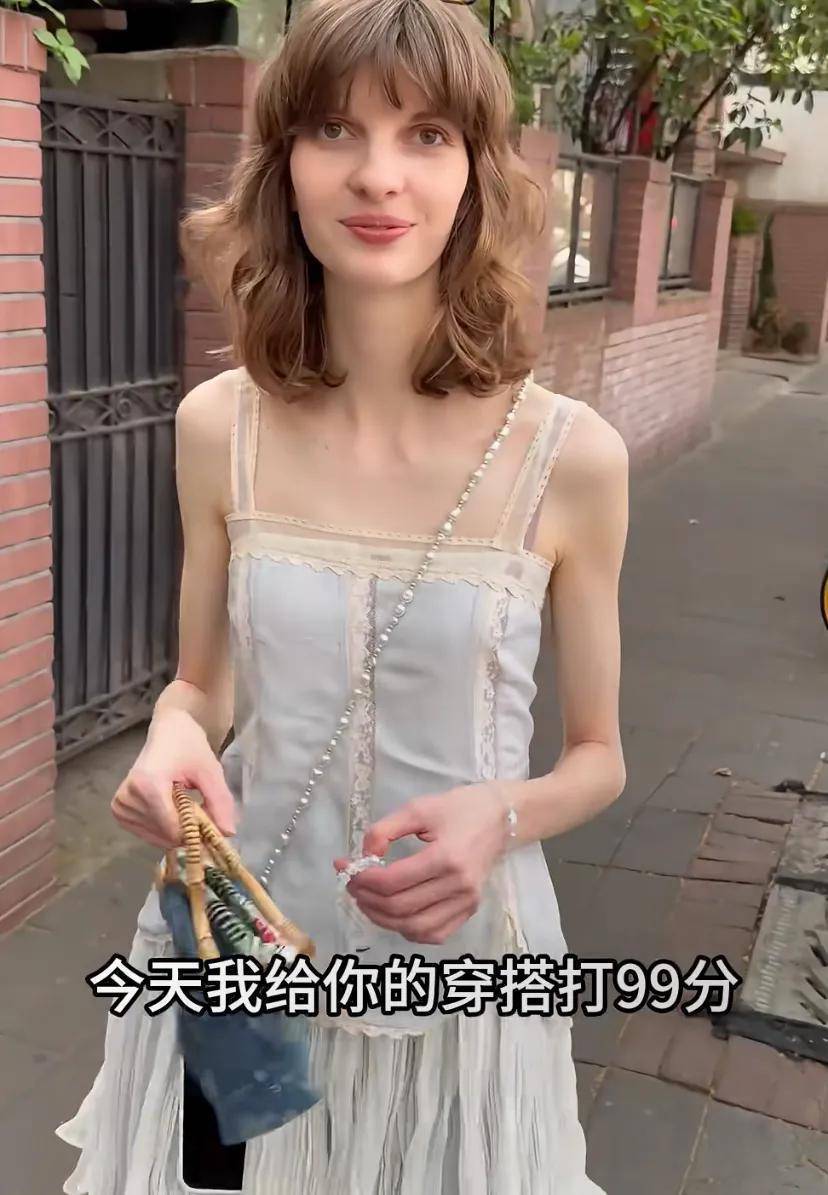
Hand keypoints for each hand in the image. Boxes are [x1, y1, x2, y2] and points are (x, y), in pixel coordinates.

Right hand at [111, 709, 236, 848]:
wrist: (167, 730)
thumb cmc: (188, 746)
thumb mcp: (210, 771)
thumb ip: (219, 801)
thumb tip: (228, 833)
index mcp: (147, 784)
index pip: (172, 827)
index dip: (196, 831)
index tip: (211, 824)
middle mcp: (127, 797)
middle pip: (164, 833)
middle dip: (187, 829)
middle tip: (199, 808)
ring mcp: (120, 805)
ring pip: (156, 836)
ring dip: (175, 829)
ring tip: (183, 803)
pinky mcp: (118, 811)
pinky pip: (146, 833)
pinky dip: (163, 828)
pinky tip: (170, 807)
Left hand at [332, 783, 510, 944]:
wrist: (501, 817)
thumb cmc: (459, 808)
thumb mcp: (417, 808)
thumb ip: (384, 830)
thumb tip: (363, 856)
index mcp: (445, 857)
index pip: (393, 882)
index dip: (362, 878)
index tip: (345, 866)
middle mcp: (458, 885)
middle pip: (400, 907)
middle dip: (366, 898)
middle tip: (351, 882)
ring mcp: (466, 902)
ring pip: (414, 927)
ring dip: (382, 918)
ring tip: (366, 900)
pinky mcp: (469, 910)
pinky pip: (434, 934)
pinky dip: (408, 930)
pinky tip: (394, 915)